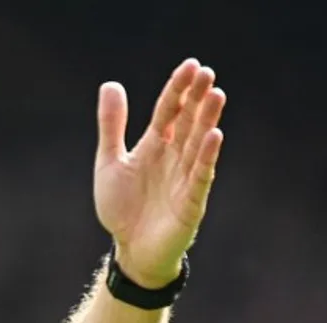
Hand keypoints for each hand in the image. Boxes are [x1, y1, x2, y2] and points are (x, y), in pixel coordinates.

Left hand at [94, 59, 225, 286]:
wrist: (130, 251)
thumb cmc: (122, 210)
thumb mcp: (109, 163)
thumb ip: (111, 126)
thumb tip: (110, 85)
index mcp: (156, 146)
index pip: (169, 110)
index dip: (179, 89)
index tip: (191, 66)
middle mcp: (174, 157)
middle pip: (188, 121)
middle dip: (197, 98)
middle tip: (207, 73)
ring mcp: (185, 178)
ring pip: (198, 144)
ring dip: (207, 120)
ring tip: (216, 95)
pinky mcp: (191, 202)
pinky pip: (200, 175)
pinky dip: (206, 156)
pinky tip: (214, 136)